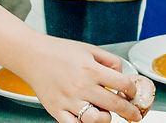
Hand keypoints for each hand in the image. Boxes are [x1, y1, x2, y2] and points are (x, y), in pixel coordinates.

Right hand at [13, 34, 141, 122]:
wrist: (31, 55)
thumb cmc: (59, 51)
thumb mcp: (88, 49)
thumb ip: (109, 60)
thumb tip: (123, 75)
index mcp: (91, 69)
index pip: (123, 84)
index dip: (132, 90)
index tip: (131, 93)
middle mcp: (81, 86)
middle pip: (115, 105)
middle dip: (130, 112)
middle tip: (134, 115)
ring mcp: (69, 100)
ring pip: (97, 120)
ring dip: (107, 118)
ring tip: (105, 113)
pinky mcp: (56, 110)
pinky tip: (88, 118)